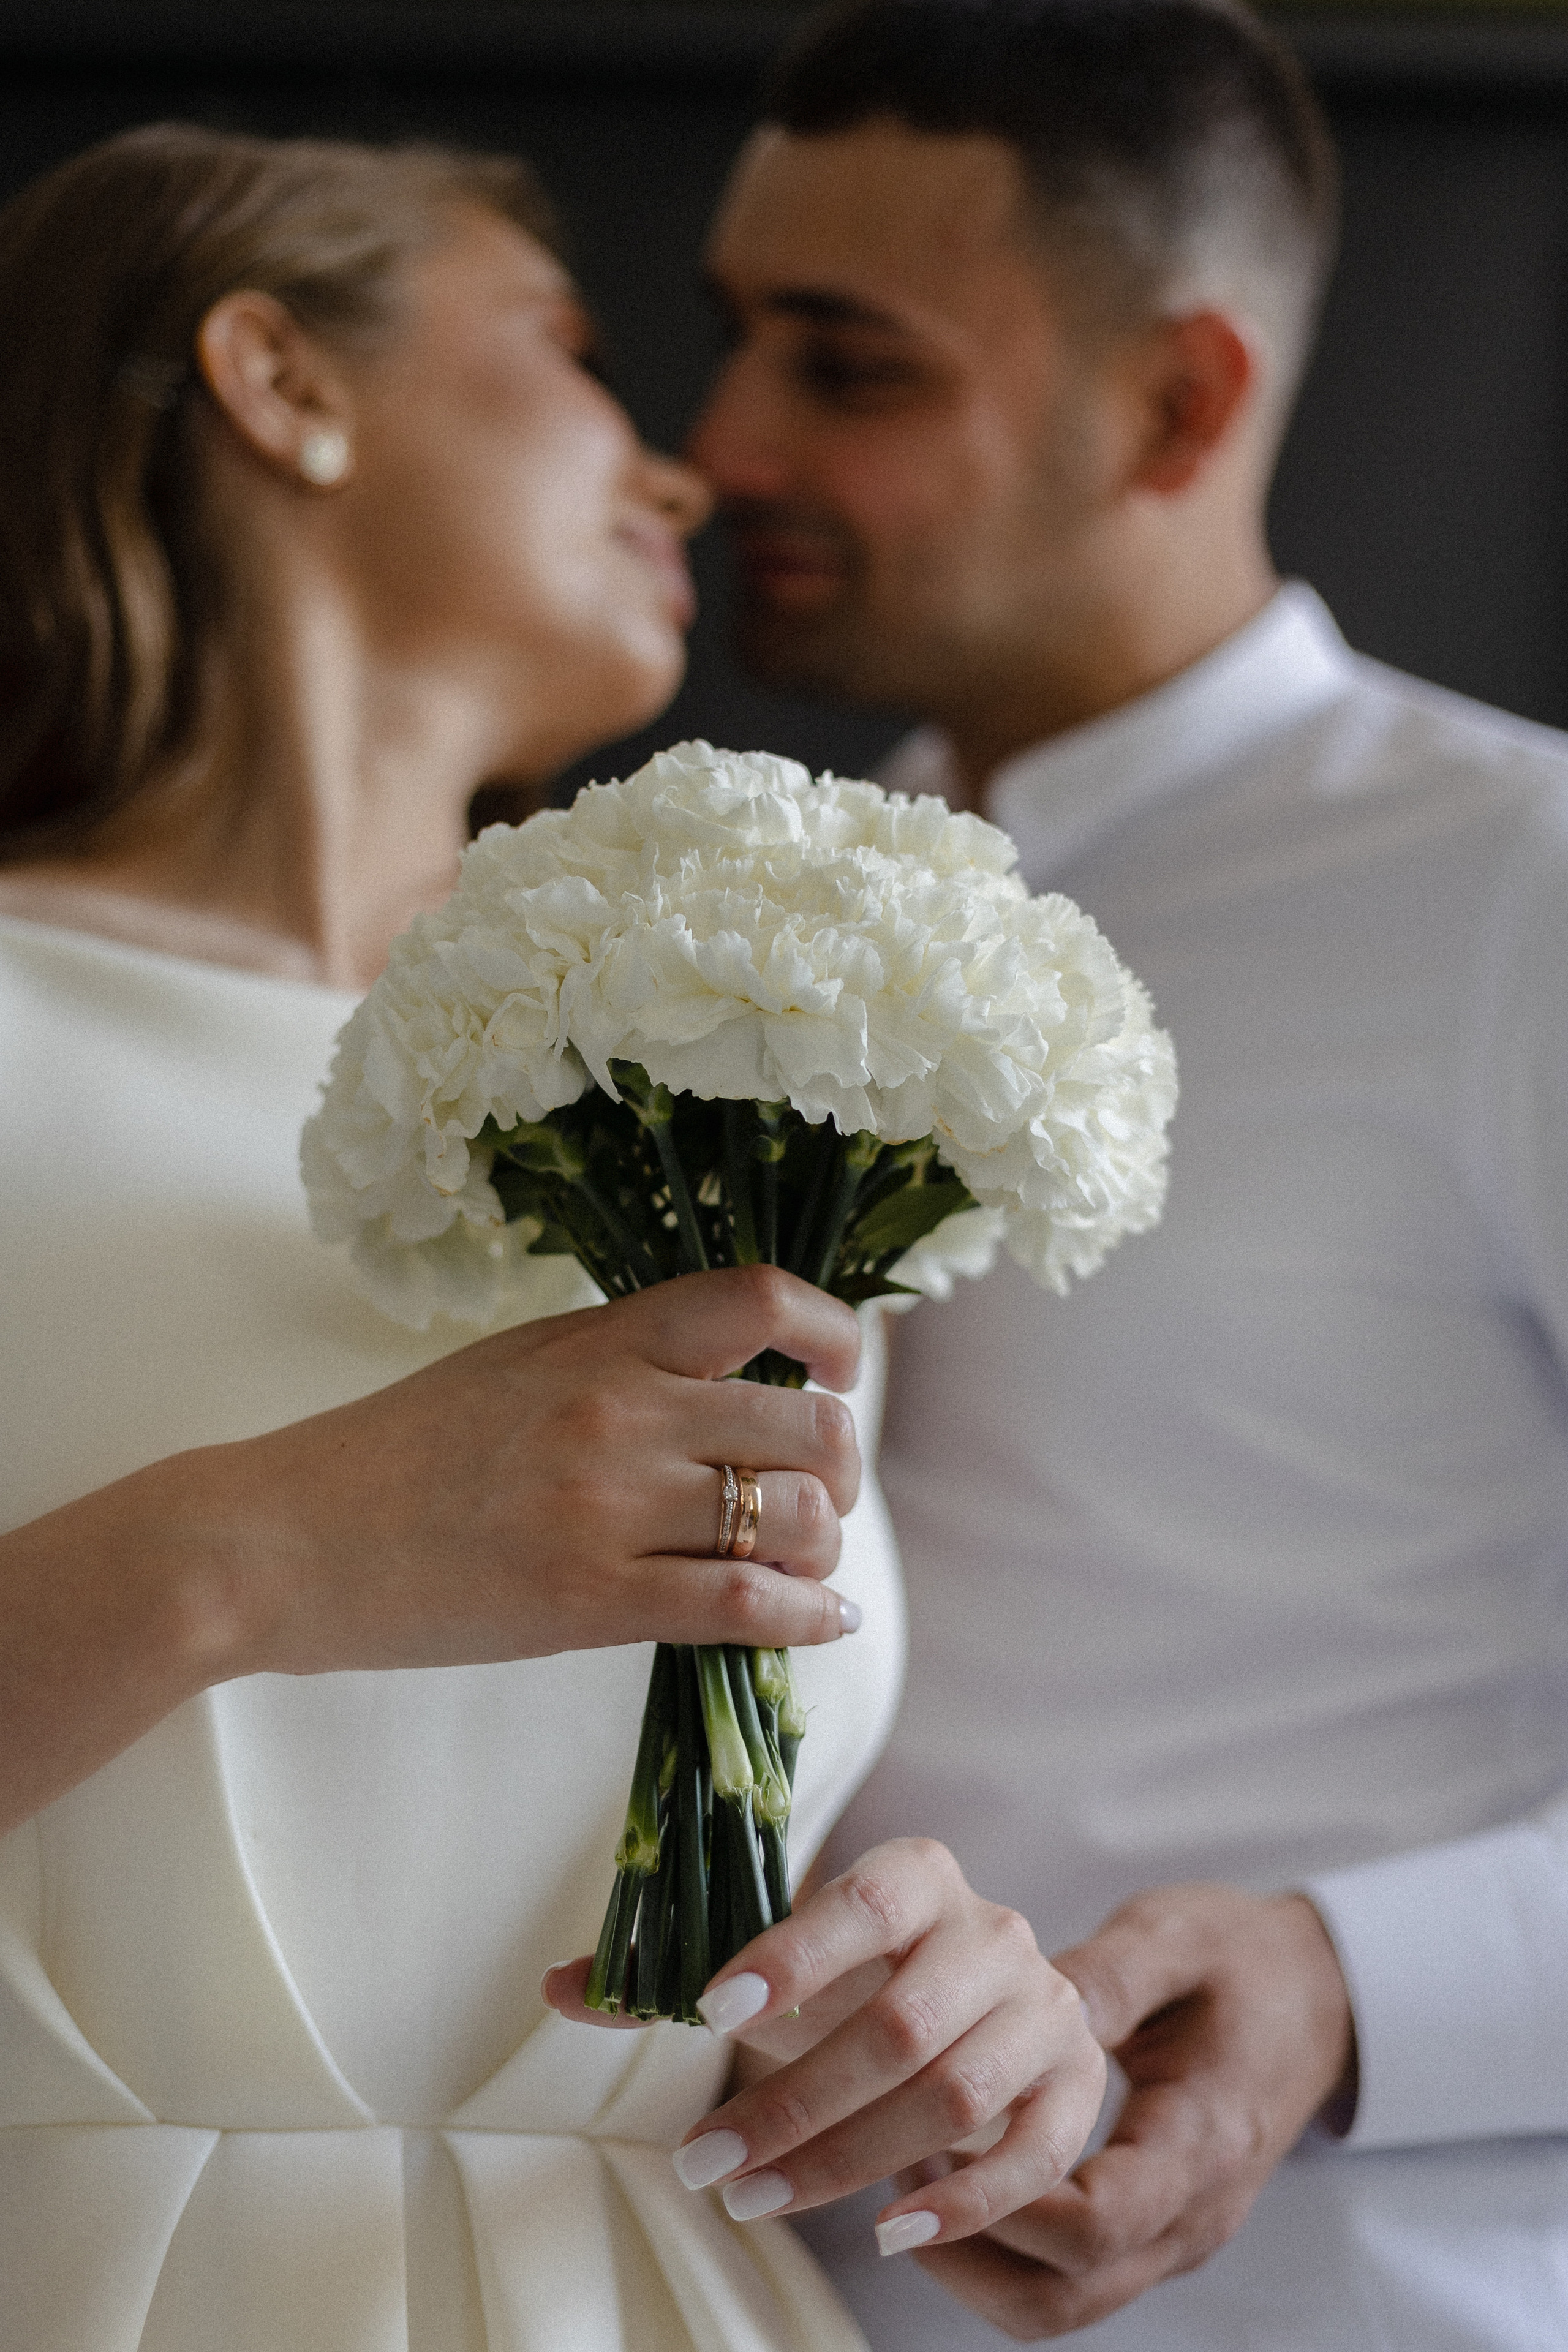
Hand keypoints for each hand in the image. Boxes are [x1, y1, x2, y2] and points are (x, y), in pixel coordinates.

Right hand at [0, 1266, 861, 1830]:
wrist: (286, 1541)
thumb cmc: (397, 1451)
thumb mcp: (517, 1365)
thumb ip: (621, 1358)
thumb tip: (730, 1375)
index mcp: (599, 1338)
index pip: (761, 1300)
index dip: (835, 1334)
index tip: (843, 1370)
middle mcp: (618, 1409)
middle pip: (806, 1424)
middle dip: (840, 1464)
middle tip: (823, 1491)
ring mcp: (608, 1506)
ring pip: (794, 1517)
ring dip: (826, 1544)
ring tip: (812, 1562)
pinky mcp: (590, 1600)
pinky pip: (747, 1606)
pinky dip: (808, 1617)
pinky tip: (821, 1619)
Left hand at [545, 1838, 1105, 2247]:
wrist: (973, 2003)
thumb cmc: (851, 1983)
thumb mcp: (772, 1970)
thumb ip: (669, 1977)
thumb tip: (558, 1987)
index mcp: (919, 1875)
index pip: (863, 1903)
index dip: (791, 1953)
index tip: (710, 2011)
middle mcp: (992, 1932)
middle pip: (900, 2024)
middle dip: (791, 2102)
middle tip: (701, 2161)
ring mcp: (1043, 2010)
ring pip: (954, 2096)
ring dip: (846, 2160)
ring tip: (752, 2198)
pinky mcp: (1074, 2088)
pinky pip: (1031, 2156)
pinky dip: (964, 2203)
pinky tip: (888, 2234)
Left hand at [909, 1883, 1354, 2339]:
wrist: (1321, 1995)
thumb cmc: (1244, 1958)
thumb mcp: (1177, 1938)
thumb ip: (1109, 1973)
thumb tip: (1033, 1997)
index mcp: (1200, 2144)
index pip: (1090, 2227)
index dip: (991, 2210)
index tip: (909, 2163)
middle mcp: (1190, 2215)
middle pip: (1059, 2298)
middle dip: (959, 2252)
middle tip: (885, 2174)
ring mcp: (1175, 2234)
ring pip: (1056, 2306)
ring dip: (969, 2262)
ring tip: (904, 2173)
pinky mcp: (1155, 2230)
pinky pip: (1068, 2280)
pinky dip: (999, 2250)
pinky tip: (952, 2173)